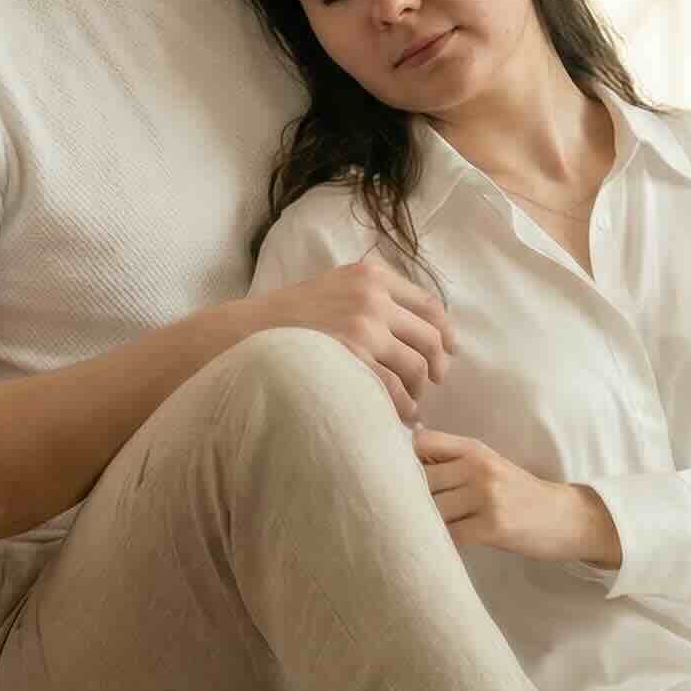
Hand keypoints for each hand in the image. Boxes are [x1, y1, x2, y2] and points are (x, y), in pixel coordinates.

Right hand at [248, 255, 453, 422]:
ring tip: (410, 403)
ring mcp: (363, 328)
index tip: (448, 350)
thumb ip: (371, 296)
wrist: (243, 334)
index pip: (429, 304)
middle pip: (430, 337)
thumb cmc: (288, 319)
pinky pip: (394, 390)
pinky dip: (401, 406)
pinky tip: (395, 414)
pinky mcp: (352, 359)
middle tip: (433, 382)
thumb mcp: (332, 287)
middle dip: (437, 365)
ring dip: (418, 390)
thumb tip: (418, 328)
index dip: (445, 332)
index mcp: (371, 276)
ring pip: (416, 367)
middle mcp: (372, 297)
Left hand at [414, 431, 620, 567]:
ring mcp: (487, 496)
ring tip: (423, 531)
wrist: (564, 517)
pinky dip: (442, 541)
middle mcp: (479, 467)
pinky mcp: (493, 526)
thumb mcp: (488, 466)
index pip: (422, 442)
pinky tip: (443, 545)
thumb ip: (451, 462)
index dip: (401, 459)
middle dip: (409, 498)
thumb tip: (398, 467)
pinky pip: (450, 534)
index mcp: (474, 449)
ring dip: (424, 523)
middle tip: (403, 513)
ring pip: (432, 509)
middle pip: (421, 479)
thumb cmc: (517, 494)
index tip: (395, 477)